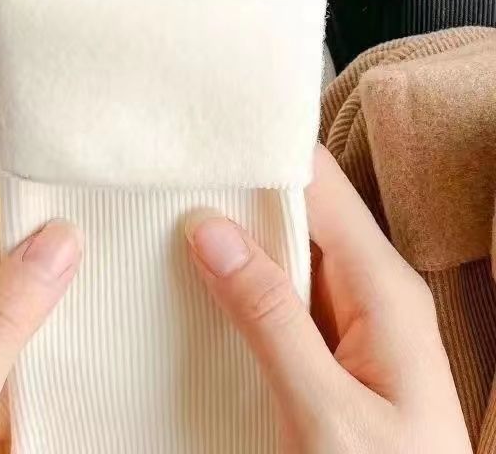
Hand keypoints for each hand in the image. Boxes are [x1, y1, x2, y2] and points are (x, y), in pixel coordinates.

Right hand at [186, 146, 471, 453]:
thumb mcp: (327, 412)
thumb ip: (270, 318)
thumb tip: (210, 229)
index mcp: (383, 287)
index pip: (320, 185)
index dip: (264, 152)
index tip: (204, 136)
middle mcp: (369, 289)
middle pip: (298, 210)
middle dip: (236, 190)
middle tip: (167, 174)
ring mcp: (348, 318)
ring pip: (284, 251)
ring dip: (232, 235)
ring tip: (165, 213)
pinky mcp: (327, 347)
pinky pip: (280, 292)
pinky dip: (238, 279)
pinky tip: (195, 277)